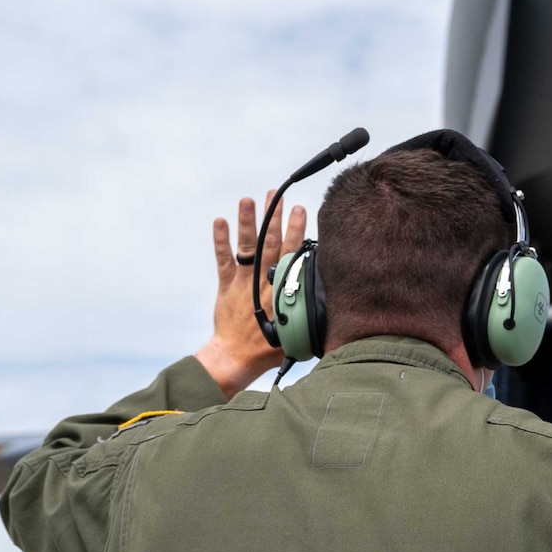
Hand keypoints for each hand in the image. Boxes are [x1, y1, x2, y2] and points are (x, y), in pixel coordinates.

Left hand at [194, 194, 307, 397]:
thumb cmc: (270, 347)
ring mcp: (243, 281)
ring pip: (246, 246)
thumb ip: (313, 312)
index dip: (296, 230)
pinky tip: (219, 221)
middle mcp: (262, 280)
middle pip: (270, 242)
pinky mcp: (226, 286)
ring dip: (247, 221)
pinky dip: (220, 240)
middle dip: (274, 217)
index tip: (300, 209)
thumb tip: (333, 300)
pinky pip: (222, 259)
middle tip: (278, 194)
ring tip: (249, 199)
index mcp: (282, 288)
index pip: (291, 253)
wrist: (236, 357)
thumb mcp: (299, 330)